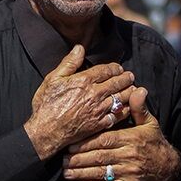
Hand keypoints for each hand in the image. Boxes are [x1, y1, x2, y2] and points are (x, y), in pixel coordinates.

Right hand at [23, 45, 135, 160]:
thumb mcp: (53, 79)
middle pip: (117, 83)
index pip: (106, 70)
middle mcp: (95, 94)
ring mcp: (99, 110)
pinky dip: (125, 110)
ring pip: (121, 98)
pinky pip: (118, 115)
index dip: (115, 68)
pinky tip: (127, 107)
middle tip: (131, 76)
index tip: (119, 68)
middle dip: (126, 78)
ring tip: (134, 89)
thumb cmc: (46, 105)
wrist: (46, 131)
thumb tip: (79, 48)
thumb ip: (69, 63)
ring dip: (129, 92)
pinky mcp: (100, 124)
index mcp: (84, 80)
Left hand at [62, 86, 180, 180]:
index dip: (86, 143)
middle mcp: (128, 156)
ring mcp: (128, 172)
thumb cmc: (153, 142)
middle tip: (63, 158)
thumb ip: (139, 108)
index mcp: (130, 139)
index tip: (71, 144)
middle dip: (78, 158)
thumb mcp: (149, 123)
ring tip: (66, 171)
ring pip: (100, 172)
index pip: (104, 140)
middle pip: (99, 157)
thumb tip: (138, 90)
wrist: (167, 168)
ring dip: (81, 173)